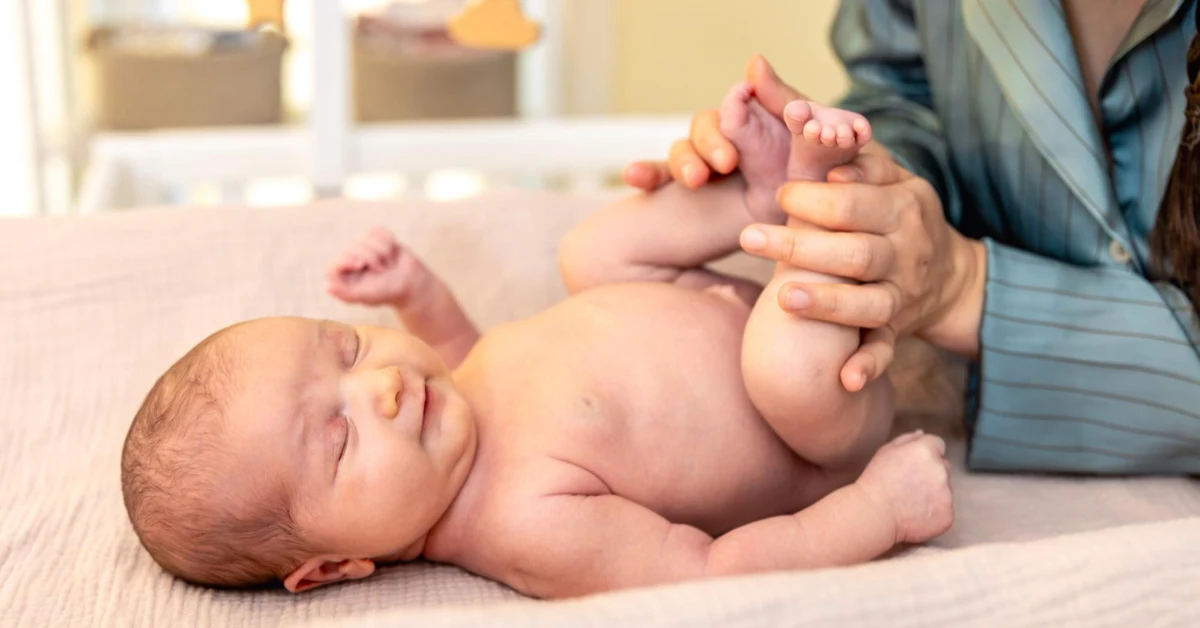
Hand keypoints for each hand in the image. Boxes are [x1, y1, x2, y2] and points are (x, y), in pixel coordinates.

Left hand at [326, 226, 420, 305]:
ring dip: (382, 251)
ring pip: (366, 237)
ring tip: (388, 265)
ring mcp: (364, 247)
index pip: (335, 263)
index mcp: (345, 276)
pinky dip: (388, 241)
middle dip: (371, 257)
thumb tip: (327, 287)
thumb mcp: (365, 296)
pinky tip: (392, 254)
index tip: (360, 264)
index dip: (346, 260)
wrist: (412, 283)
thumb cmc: (388, 292)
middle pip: (352, 248)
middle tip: (382, 271)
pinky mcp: (377, 237)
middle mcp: (351, 260)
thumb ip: (345, 294)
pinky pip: (378, 231)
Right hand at [622, 55, 805, 190]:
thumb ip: (800, 119)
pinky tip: (634, 176)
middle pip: (707, 123)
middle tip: (726, 163)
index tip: (742, 101)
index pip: (740, 102)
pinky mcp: (687, 189)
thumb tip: (762, 68)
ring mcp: (706, 163)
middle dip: (712, 141)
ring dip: (685, 162)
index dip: (738, 104)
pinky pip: (660, 177)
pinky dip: (646, 173)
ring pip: (683, 149)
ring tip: (696, 181)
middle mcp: (731, 138)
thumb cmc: (815, 191)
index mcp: (763, 125)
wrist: (802, 236)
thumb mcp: (818, 161)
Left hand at [738, 142, 986, 391]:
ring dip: (828, 304)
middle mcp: (906, 254)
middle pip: (854, 252)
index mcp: (903, 209)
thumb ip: (862, 161)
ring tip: (783, 299)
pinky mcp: (896, 331)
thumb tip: (829, 154)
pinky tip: (843, 379)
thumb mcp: (894, 179)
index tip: (779, 194)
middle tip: (749, 238)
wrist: (951, 276)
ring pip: (868, 303)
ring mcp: (902, 296)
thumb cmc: (901, 215)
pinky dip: (868, 367)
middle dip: (801, 247)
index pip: (855, 204)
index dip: (815, 199)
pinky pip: (884, 352)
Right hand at [856, 431, 953, 544]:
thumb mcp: (886, 451)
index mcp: (926, 450)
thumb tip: (922, 433)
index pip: (938, 445)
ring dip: (933, 493)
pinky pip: (944, 510)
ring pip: (945, 489)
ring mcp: (947, 494)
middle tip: (909, 485)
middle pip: (944, 467)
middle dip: (931, 473)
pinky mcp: (947, 515)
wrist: (874, 513)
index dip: (925, 454)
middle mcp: (941, 470)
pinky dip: (934, 513)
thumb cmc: (876, 480)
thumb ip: (907, 439)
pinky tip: (916, 514)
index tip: (913, 465)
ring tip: (910, 501)